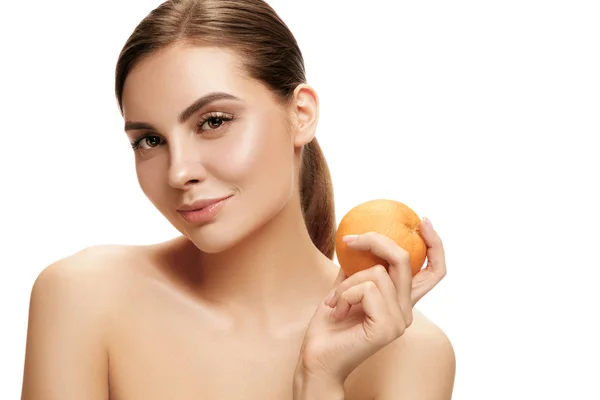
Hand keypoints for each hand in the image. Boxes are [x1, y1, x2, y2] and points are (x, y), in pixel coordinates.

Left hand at [295, 217, 445, 388]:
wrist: (317, 358)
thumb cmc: (330, 325)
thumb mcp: (345, 287)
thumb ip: (358, 267)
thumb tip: (359, 237)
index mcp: (401, 302)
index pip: (433, 272)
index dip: (435, 244)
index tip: (422, 221)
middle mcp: (406, 311)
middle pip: (406, 259)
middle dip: (376, 241)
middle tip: (350, 240)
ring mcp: (400, 320)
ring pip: (377, 273)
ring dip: (346, 282)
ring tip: (335, 302)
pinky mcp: (388, 327)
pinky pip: (367, 288)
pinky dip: (345, 293)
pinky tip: (337, 311)